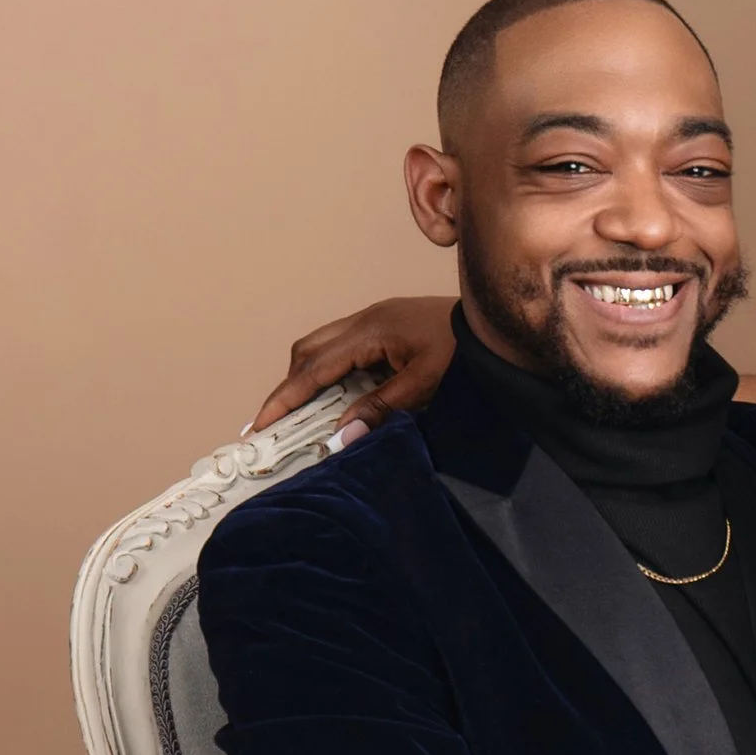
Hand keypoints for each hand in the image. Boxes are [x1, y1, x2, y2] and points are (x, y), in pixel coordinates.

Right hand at [248, 297, 456, 439]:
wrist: (494, 324)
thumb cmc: (466, 350)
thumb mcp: (426, 384)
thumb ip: (382, 407)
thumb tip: (342, 435)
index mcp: (370, 331)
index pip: (314, 368)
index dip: (285, 398)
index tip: (261, 424)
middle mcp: (364, 320)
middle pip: (308, 351)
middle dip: (289, 386)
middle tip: (276, 422)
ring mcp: (373, 319)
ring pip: (322, 346)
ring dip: (308, 377)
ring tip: (302, 414)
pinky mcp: (383, 325)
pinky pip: (342, 347)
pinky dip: (330, 371)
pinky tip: (336, 397)